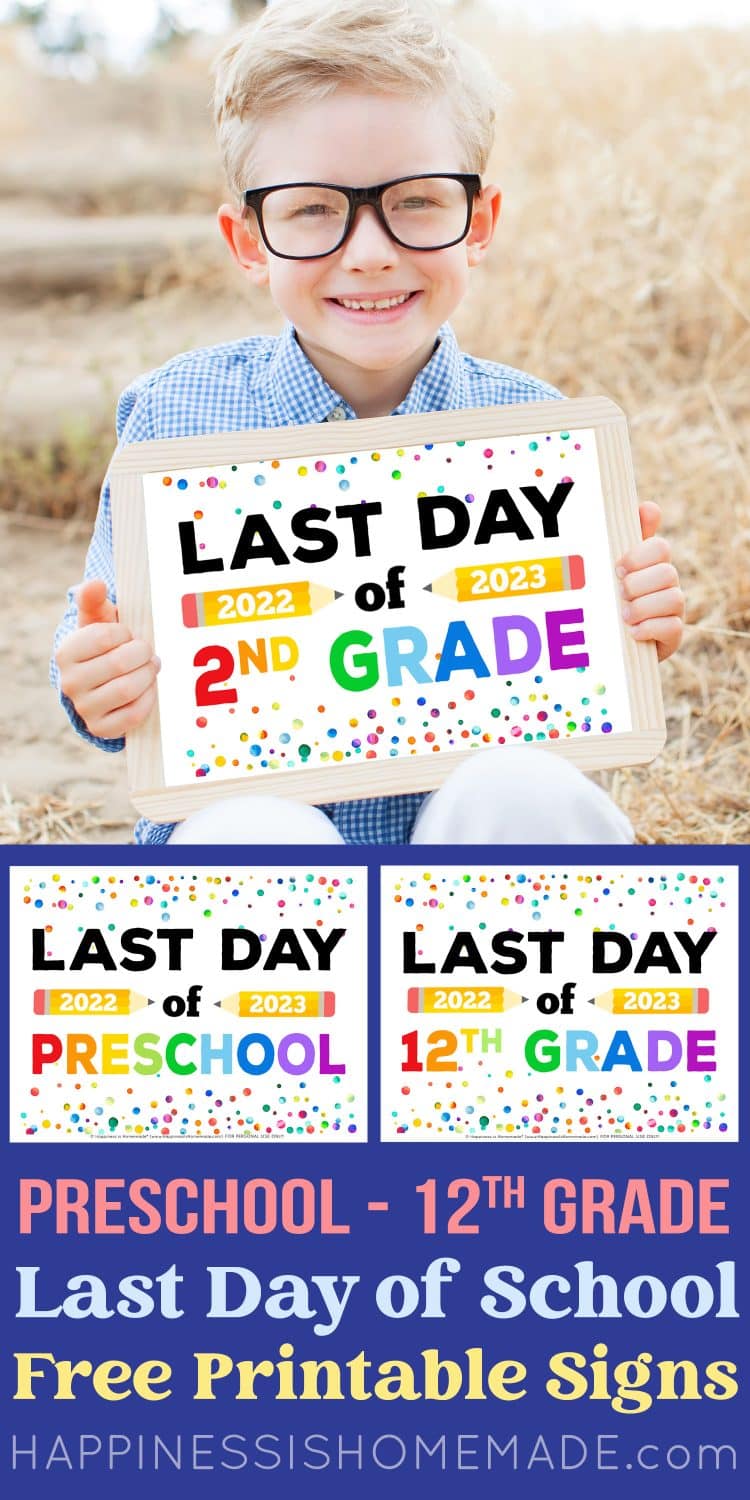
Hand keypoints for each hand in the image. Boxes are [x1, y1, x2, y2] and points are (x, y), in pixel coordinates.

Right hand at [55, 579, 159, 736]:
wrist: (99, 684)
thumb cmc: (102, 646)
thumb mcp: (96, 621)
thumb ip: (93, 600)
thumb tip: (94, 584)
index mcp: (66, 653)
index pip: (105, 636)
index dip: (126, 633)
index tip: (127, 635)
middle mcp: (69, 683)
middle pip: (120, 663)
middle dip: (142, 653)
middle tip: (147, 651)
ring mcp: (84, 708)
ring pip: (128, 689)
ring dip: (148, 675)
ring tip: (151, 667)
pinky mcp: (100, 728)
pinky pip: (133, 714)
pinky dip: (148, 698)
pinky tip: (149, 687)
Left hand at [616, 501, 683, 662]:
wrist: (609, 643)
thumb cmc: (610, 599)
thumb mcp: (612, 571)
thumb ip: (625, 539)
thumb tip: (650, 507)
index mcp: (653, 565)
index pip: (660, 548)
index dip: (640, 555)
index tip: (618, 568)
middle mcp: (668, 585)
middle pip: (667, 572)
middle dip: (639, 583)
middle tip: (619, 592)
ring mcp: (673, 611)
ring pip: (674, 598)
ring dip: (643, 607)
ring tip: (623, 615)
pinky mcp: (673, 636)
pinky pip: (673, 627)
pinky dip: (650, 628)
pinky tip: (632, 632)